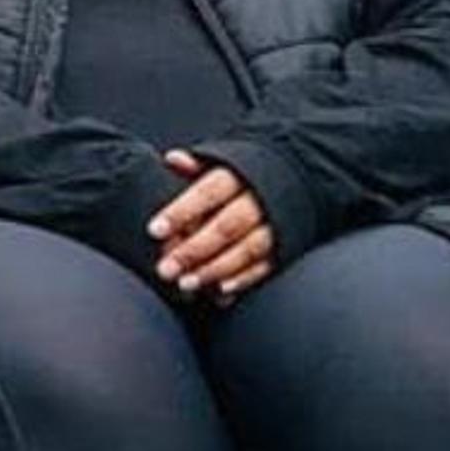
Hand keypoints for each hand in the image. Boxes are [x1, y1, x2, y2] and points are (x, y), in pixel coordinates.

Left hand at [149, 148, 275, 298]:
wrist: (295, 178)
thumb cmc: (241, 177)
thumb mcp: (219, 164)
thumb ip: (194, 166)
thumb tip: (173, 159)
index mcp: (238, 176)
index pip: (207, 193)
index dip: (180, 211)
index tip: (154, 230)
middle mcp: (259, 201)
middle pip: (225, 226)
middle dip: (194, 250)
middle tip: (165, 269)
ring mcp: (275, 225)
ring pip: (246, 250)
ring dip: (215, 269)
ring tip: (186, 284)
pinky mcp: (285, 246)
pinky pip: (266, 265)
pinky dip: (244, 279)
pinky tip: (220, 291)